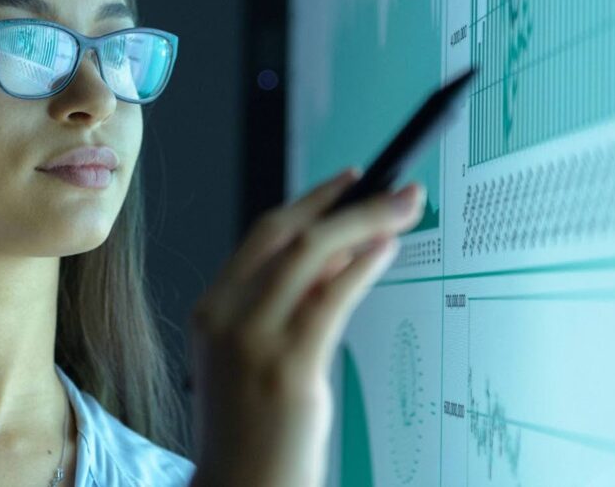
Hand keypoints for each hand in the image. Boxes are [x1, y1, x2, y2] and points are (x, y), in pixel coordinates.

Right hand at [188, 167, 426, 486]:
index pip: (264, 235)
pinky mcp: (287, 369)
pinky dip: (362, 265)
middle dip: (347, 202)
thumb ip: (287, 304)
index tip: (348, 184)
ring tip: (403, 210)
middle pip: (288, 233)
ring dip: (366, 223)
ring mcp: (252, 342)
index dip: (311, 201)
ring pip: (311, 254)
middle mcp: (225, 318)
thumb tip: (338, 253)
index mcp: (211, 310)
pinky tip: (385, 250)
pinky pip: (331, 298)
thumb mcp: (252, 355)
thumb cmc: (251, 431)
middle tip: (393, 190)